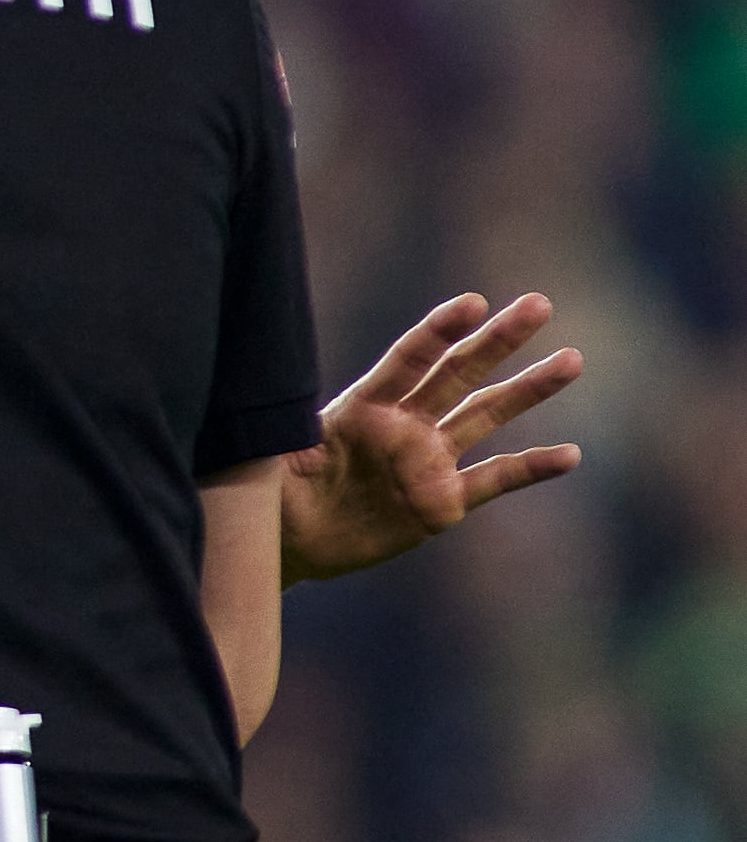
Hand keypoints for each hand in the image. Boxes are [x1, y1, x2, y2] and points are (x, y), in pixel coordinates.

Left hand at [279, 291, 582, 583]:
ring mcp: (426, 461)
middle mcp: (402, 425)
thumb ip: (286, 434)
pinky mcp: (441, 503)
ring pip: (486, 415)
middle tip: (539, 304)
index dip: (439, 330)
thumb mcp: (272, 455)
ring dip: (528, 389)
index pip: (408, 358)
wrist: (289, 538)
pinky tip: (569, 454)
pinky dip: (531, 468)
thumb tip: (274, 412)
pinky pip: (493, 480)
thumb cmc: (270, 489)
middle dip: (498, 339)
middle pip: (458, 373)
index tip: (473, 302)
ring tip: (571, 359)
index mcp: (362, 405)